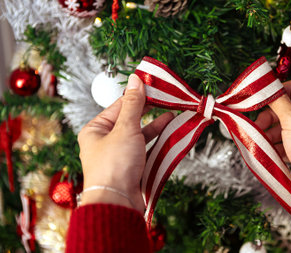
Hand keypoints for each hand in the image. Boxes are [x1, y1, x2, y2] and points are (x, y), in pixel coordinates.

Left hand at [77, 74, 173, 213]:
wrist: (117, 202)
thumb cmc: (114, 165)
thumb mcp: (125, 129)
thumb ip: (133, 104)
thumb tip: (135, 79)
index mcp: (94, 130)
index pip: (118, 106)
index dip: (137, 95)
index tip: (154, 86)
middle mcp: (104, 142)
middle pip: (129, 120)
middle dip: (149, 111)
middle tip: (166, 99)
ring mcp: (118, 156)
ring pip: (139, 136)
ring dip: (155, 127)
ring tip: (172, 116)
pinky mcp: (130, 168)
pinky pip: (144, 150)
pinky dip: (156, 143)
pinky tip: (168, 135)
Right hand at [255, 80, 290, 208]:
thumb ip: (278, 102)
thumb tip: (267, 88)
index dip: (277, 91)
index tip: (260, 98)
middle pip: (287, 108)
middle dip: (270, 116)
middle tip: (257, 124)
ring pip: (285, 126)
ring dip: (271, 132)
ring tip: (260, 140)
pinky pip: (288, 142)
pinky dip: (277, 145)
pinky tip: (269, 151)